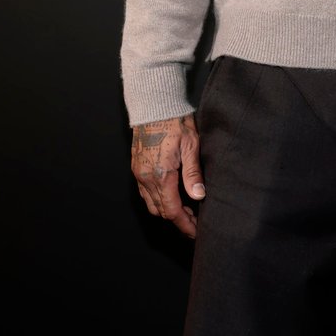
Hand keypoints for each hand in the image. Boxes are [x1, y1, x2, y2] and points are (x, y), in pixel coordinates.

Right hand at [131, 115, 204, 239]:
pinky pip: (144, 192)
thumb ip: (193, 174)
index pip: (172, 210)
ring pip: (151, 204)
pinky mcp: (136, 166)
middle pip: (160, 211)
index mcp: (161, 175)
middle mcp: (146, 178)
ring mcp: (139, 173)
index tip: (196, 231)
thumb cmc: (175, 122)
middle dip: (177, 220)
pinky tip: (170, 196)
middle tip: (195, 221)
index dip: (185, 224)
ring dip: (166, 211)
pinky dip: (157, 200)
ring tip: (186, 210)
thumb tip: (199, 196)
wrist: (154, 104)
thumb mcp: (191, 146)